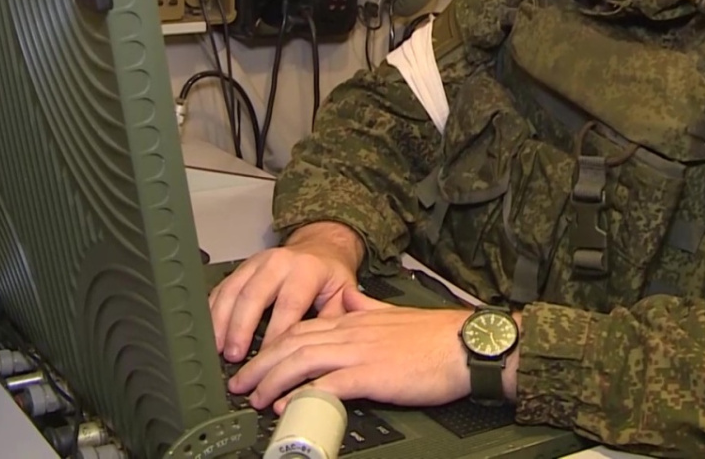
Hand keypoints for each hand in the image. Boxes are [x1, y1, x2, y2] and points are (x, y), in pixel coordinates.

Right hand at [209, 222, 362, 361]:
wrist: (320, 248)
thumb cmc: (329, 277)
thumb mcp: (343, 294)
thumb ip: (334, 320)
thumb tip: (322, 351)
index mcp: (306, 270)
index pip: (289, 304)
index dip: (276, 333)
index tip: (268, 359)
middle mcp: (279, 263)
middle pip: (253, 295)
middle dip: (241, 328)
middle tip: (235, 356)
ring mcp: (257, 263)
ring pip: (232, 290)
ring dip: (221, 322)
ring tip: (217, 348)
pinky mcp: (242, 267)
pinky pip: (222, 288)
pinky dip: (212, 311)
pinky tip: (209, 331)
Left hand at [227, 285, 472, 413]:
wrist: (464, 344)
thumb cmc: (434, 337)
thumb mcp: (392, 313)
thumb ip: (366, 306)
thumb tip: (347, 299)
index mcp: (353, 317)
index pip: (301, 328)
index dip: (273, 346)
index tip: (256, 363)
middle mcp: (350, 330)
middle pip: (292, 344)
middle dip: (261, 364)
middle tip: (240, 384)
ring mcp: (359, 351)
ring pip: (302, 360)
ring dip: (273, 379)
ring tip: (254, 397)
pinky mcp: (372, 373)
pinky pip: (329, 383)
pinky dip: (303, 394)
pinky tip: (288, 405)